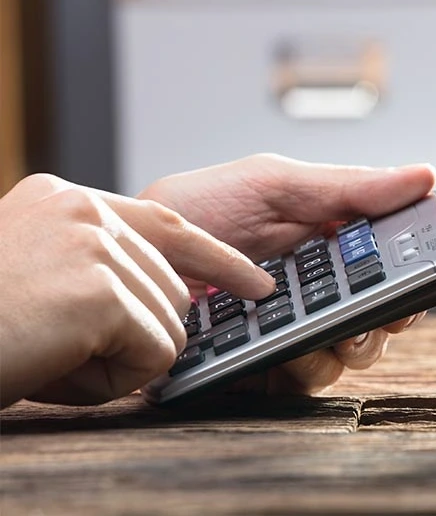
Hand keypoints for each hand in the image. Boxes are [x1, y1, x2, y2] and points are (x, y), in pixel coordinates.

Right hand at [0, 174, 274, 407]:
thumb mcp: (35, 281)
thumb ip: (97, 273)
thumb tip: (175, 302)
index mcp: (63, 200)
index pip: (167, 222)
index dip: (217, 258)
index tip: (255, 282)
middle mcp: (82, 209)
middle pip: (173, 289)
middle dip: (133, 336)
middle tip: (56, 348)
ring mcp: (92, 243)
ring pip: (169, 326)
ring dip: (118, 362)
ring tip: (47, 354)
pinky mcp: (99, 289)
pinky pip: (156, 355)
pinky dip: (114, 381)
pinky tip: (56, 368)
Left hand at [137, 153, 435, 394]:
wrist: (128, 254)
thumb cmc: (197, 209)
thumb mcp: (276, 184)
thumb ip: (351, 186)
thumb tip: (423, 177)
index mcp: (333, 241)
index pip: (395, 262)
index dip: (415, 272)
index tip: (420, 276)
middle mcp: (322, 288)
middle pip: (384, 314)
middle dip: (390, 317)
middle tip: (381, 313)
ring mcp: (296, 328)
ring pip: (354, 352)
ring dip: (352, 346)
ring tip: (332, 334)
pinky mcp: (267, 365)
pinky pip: (306, 379)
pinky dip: (306, 369)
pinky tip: (287, 354)